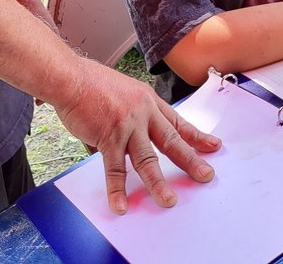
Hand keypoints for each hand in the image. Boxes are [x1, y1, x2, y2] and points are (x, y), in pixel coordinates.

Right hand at [51, 59, 219, 213]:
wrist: (70, 77)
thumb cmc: (90, 83)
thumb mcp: (123, 90)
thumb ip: (132, 113)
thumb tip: (131, 137)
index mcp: (147, 100)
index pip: (177, 121)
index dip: (196, 136)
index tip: (213, 146)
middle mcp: (142, 113)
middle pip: (171, 141)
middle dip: (190, 161)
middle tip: (205, 176)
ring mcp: (126, 126)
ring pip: (147, 160)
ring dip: (158, 183)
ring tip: (168, 201)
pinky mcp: (108, 137)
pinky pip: (115, 168)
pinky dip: (117, 189)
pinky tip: (121, 204)